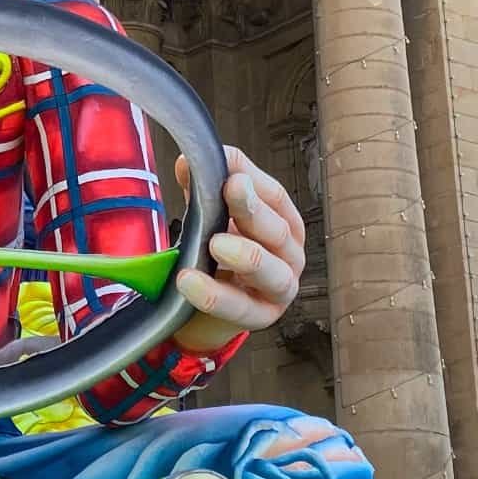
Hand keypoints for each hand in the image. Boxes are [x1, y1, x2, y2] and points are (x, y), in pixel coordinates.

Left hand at [172, 147, 305, 349]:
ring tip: (216, 243)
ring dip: (246, 255)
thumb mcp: (209, 219)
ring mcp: (280, 289)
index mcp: (283, 222)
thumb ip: (201, 191)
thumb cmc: (218, 257)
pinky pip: (240, 308)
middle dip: (253, 209)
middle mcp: (289, 254)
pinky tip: (190, 281)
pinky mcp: (259, 317)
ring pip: (272, 272)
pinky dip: (216, 296)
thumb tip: (187, 162)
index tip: (224, 161)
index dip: (250, 176)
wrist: (205, 309)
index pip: (274, 195)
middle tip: (230, 189)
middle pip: (278, 230)